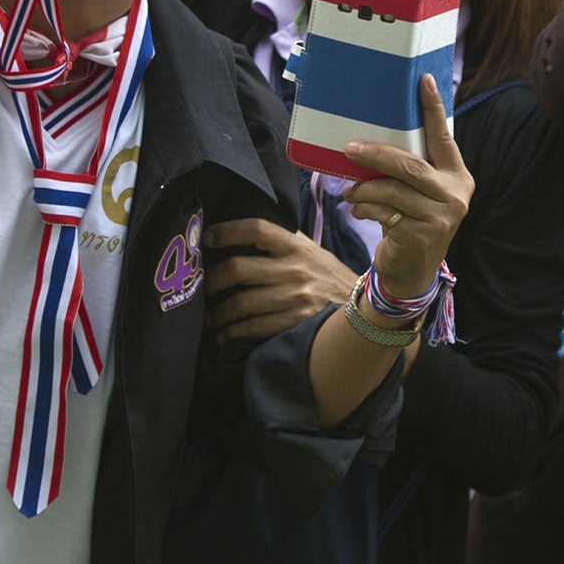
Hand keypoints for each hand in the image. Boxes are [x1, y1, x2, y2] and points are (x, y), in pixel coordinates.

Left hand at [202, 218, 354, 341]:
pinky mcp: (295, 323)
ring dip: (218, 312)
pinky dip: (233, 333)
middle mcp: (295, 270)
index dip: (227, 231)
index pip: (256, 229)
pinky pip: (253, 328)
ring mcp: (295, 298)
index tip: (207, 238)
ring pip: (241, 303)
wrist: (360, 308)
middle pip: (238, 269)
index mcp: (296, 247)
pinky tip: (224, 334)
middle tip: (202, 286)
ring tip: (210, 315)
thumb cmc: (326, 277)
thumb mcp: (310, 251)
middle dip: (212, 279)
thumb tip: (239, 233)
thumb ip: (281, 242)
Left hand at [342, 75, 473, 300]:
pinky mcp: (424, 235)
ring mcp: (442, 216)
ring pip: (392, 190)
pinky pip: (384, 212)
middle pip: (411, 165)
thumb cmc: (409, 221)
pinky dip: (365, 209)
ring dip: (363, 188)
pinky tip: (358, 211)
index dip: (433, 108)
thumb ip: (407, 170)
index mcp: (457, 175)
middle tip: (349, 148)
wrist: (412, 270)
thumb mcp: (416, 193)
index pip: (444, 137)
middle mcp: (456, 193)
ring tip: (349, 191)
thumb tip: (368, 139)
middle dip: (376, 154)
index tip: (422, 79)